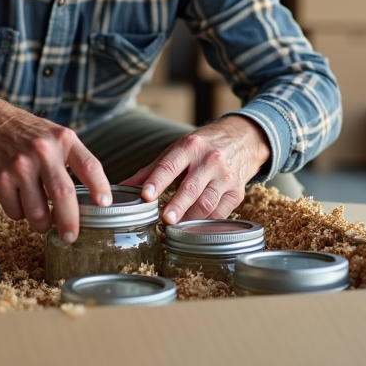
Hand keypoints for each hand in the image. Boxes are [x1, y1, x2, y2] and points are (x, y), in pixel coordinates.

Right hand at [0, 94, 112, 241]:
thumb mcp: (56, 136)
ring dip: (42, 224)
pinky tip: (20, 200)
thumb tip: (92, 199)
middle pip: (63, 195)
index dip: (99, 187)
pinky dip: (20, 214)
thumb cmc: (27, 134)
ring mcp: (20, 166)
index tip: (105, 204)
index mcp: (63, 140)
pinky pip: (16, 212)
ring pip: (37, 212)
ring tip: (43, 222)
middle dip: (69, 222)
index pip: (89, 165)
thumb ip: (74, 160)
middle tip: (71, 236)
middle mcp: (43, 151)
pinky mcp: (1, 179)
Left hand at [121, 115, 270, 224]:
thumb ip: (151, 170)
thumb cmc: (203, 146)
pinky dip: (207, 223)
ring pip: (208, 202)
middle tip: (166, 219)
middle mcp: (210, 160)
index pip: (170, 165)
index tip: (146, 196)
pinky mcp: (237, 191)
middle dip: (178, 204)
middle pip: (192, 187)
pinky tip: (196, 227)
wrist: (243, 138)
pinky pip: (222, 212)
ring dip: (192, 217)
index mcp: (190, 147)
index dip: (157, 181)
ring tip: (178, 227)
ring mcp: (226, 176)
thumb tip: (123, 186)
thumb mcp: (177, 150)